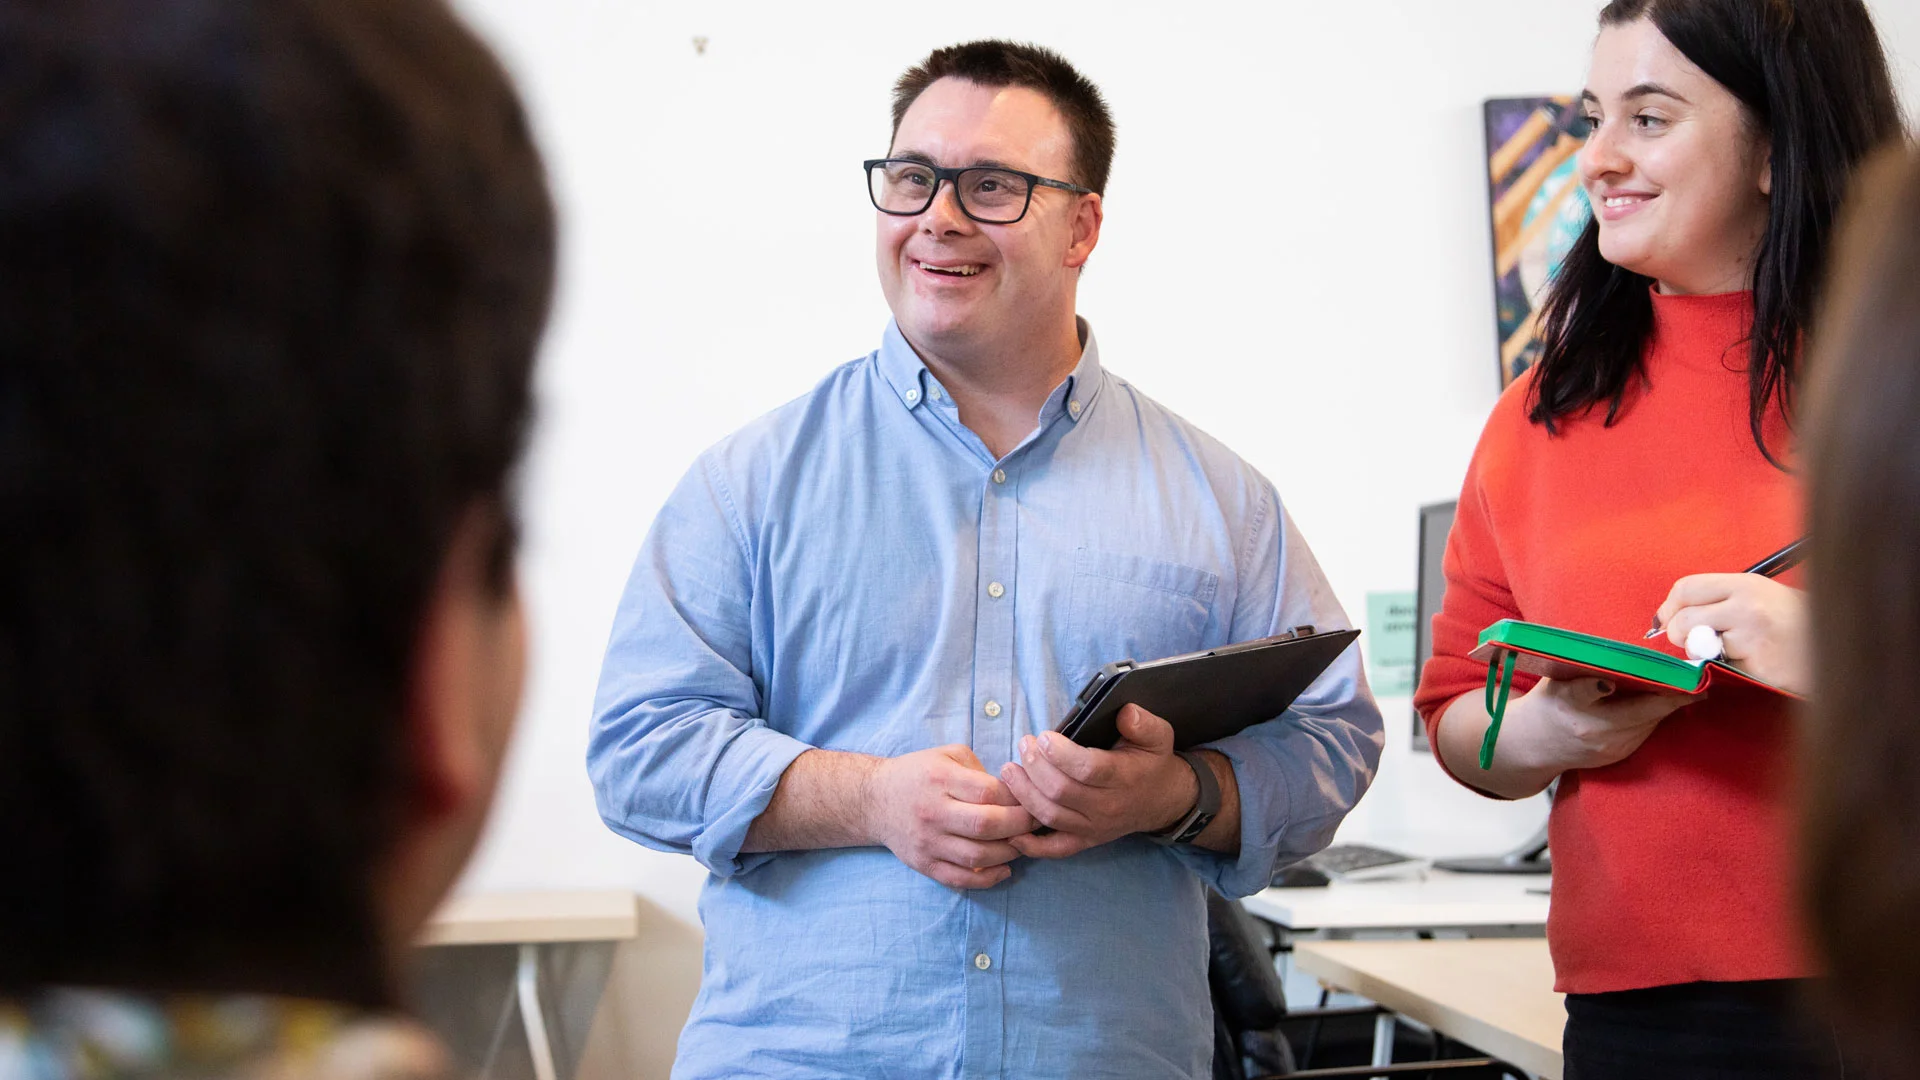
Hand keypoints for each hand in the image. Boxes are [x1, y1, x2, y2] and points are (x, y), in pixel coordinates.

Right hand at [862, 745, 1034, 889]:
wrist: (875, 800)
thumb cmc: (919, 774)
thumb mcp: (947, 755)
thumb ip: (979, 769)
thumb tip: (1014, 790)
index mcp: (940, 779)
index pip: (988, 792)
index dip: (1016, 797)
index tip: (1030, 798)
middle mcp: (933, 812)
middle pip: (986, 825)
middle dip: (1020, 825)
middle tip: (1036, 822)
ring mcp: (928, 842)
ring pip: (978, 856)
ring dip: (1009, 853)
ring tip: (1022, 843)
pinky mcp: (924, 864)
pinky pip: (960, 879)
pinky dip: (988, 879)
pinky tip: (1004, 868)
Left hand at [999, 704, 1196, 859]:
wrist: (1163, 801)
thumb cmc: (1152, 763)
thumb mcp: (1158, 736)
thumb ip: (1143, 723)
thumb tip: (1125, 713)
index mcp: (1124, 778)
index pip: (1087, 769)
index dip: (1060, 754)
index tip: (1045, 737)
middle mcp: (1107, 807)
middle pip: (1061, 792)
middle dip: (1035, 767)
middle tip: (1025, 745)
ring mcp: (1094, 828)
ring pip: (1051, 816)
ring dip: (1024, 794)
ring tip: (1010, 770)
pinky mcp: (1085, 841)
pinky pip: (1055, 849)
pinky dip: (1031, 845)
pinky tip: (1012, 830)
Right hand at [1505, 676, 1692, 773]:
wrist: (1533, 745)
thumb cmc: (1548, 704)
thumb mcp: (1556, 681)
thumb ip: (1585, 672)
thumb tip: (1623, 659)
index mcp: (1572, 705)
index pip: (1599, 689)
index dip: (1626, 681)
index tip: (1662, 676)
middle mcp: (1594, 731)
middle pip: (1644, 710)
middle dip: (1673, 694)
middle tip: (1696, 677)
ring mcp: (1609, 748)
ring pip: (1650, 722)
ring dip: (1667, 704)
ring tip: (1686, 686)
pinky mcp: (1619, 757)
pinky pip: (1646, 731)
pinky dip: (1655, 715)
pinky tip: (1663, 701)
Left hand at [1656, 574, 1808, 694]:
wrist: (1844, 646)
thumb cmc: (1800, 623)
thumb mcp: (1763, 597)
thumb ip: (1723, 601)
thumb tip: (1674, 614)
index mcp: (1746, 584)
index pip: (1686, 588)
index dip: (1669, 607)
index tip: (1666, 620)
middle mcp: (1747, 606)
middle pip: (1683, 619)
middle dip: (1678, 635)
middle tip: (1692, 643)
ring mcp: (1752, 637)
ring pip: (1698, 648)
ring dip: (1704, 656)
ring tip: (1734, 653)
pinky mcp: (1757, 666)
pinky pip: (1722, 670)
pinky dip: (1729, 671)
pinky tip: (1754, 666)